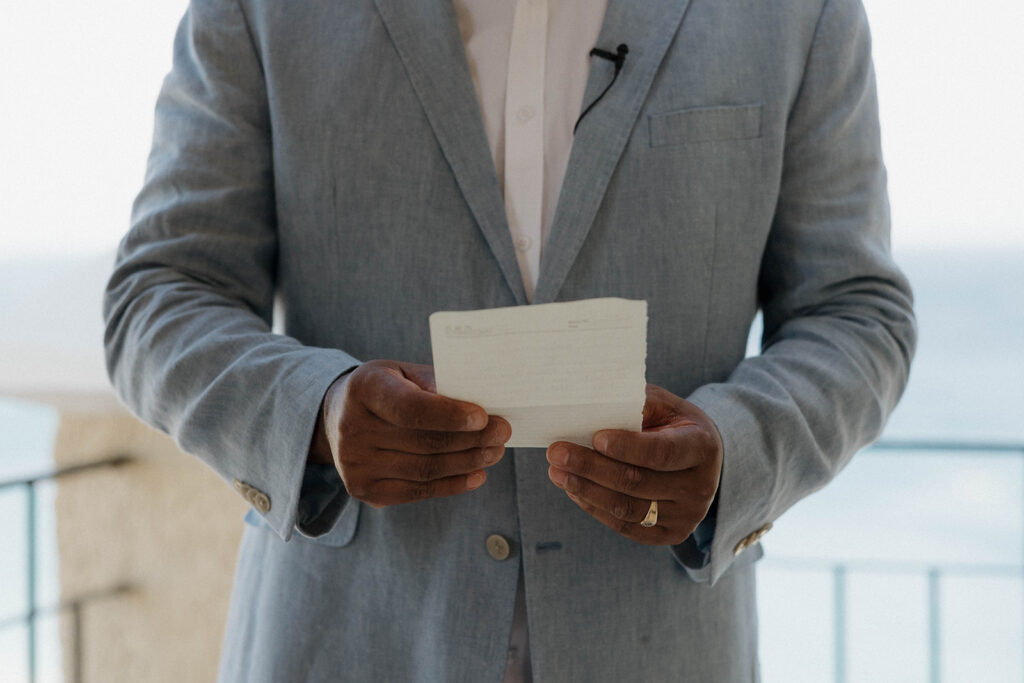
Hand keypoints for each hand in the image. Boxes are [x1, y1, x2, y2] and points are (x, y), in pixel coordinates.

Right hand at [316, 360, 510, 507]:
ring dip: (468, 462)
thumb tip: (483, 402)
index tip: (483, 417)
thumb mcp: (404, 372)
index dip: (449, 415)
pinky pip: (418, 491)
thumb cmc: (386, 389)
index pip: (410, 408)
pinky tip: (476, 474)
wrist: (338, 416)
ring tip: (494, 452)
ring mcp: (355, 464)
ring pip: (426, 469)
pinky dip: (452, 485)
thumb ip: (437, 384)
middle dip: (472, 439)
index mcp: (364, 389)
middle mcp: (352, 428)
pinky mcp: (364, 490)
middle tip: (502, 432)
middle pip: (424, 442)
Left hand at [546, 384, 722, 544]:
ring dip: (586, 490)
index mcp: (702, 447)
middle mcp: (700, 487)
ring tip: (557, 472)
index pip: (661, 452)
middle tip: (557, 453)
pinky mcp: (671, 535)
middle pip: (637, 483)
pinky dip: (595, 508)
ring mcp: (687, 516)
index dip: (627, 447)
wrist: (700, 459)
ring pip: (628, 509)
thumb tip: (590, 405)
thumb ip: (634, 404)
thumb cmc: (673, 424)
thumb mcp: (663, 405)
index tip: (594, 438)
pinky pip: (626, 526)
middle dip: (591, 467)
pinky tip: (574, 490)